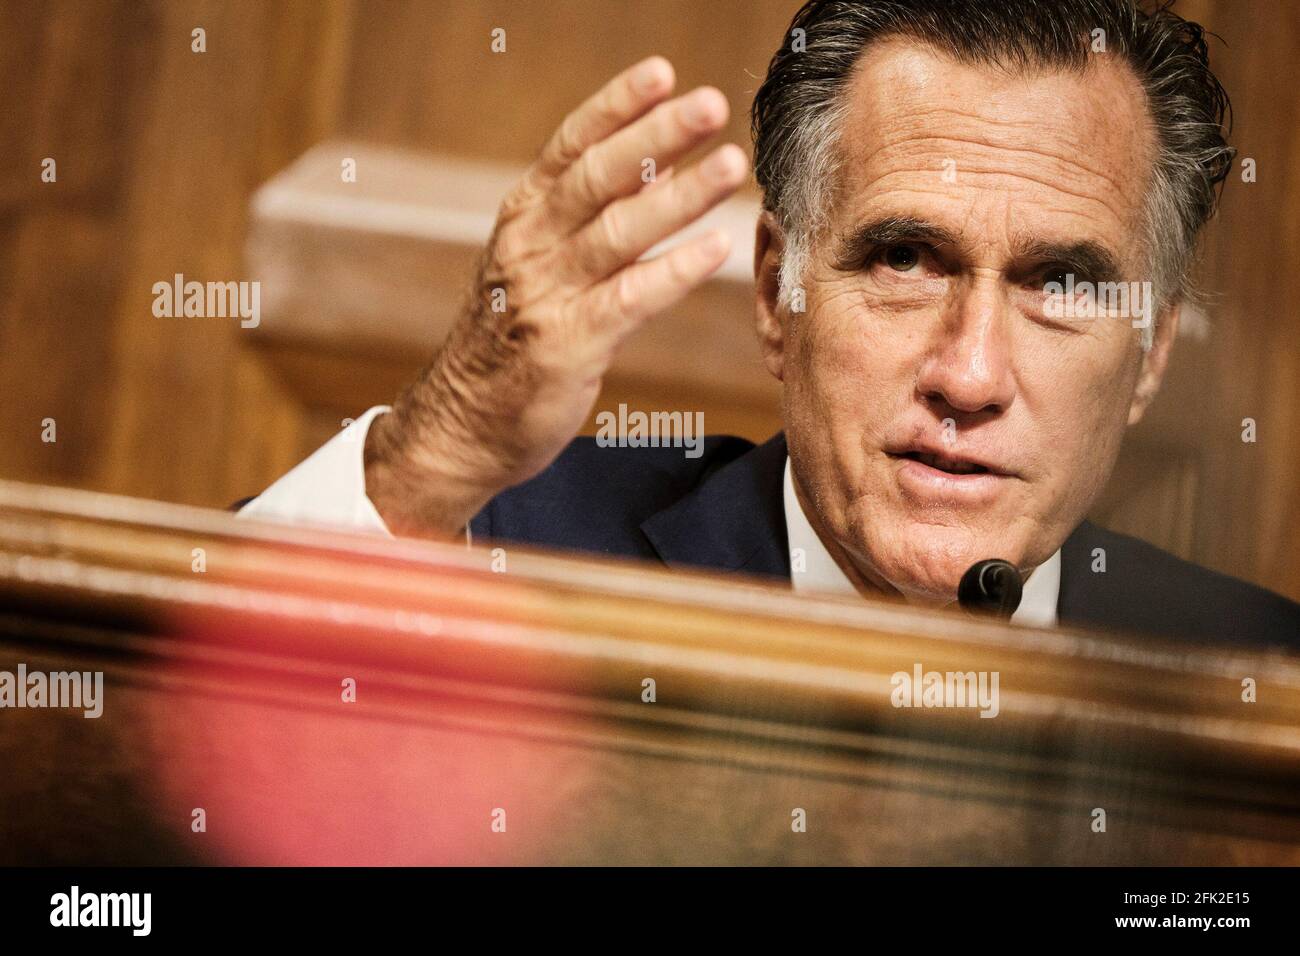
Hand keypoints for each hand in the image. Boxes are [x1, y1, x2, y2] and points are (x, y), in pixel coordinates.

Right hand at [365, 56, 748, 536]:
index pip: (571, 146)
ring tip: (731, 166)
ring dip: (678, 195)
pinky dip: (675, 271)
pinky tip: (715, 247)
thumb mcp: (535, 266)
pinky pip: (630, 299)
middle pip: (598, 177)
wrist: (461, 425)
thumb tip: (654, 166)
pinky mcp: (567, 344)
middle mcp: (529, 245)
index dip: (617, 106)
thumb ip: (587, 220)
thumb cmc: (507, 343)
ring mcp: (546, 294)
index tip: (662, 72)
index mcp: (522, 218)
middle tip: (710, 104)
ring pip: (618, 231)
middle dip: (656, 135)